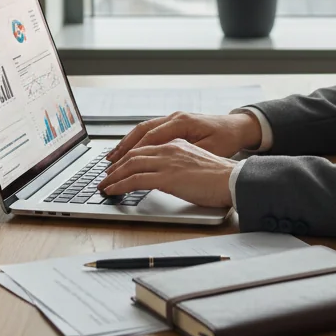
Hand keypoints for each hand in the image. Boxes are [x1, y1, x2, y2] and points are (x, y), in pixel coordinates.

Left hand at [98, 140, 235, 207]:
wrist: (233, 179)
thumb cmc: (220, 177)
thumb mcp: (197, 164)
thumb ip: (180, 165)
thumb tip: (168, 176)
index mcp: (177, 144)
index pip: (145, 147)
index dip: (128, 156)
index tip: (118, 165)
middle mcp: (169, 148)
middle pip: (133, 154)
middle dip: (116, 166)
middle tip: (105, 176)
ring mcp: (167, 161)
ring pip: (131, 165)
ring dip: (113, 176)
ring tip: (103, 185)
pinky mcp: (167, 177)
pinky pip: (135, 180)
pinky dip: (120, 185)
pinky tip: (112, 191)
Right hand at [106, 111, 261, 162]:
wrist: (238, 127)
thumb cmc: (227, 139)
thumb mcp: (209, 151)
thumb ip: (186, 157)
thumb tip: (165, 166)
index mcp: (182, 122)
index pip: (150, 138)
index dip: (132, 153)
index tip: (120, 167)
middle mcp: (174, 117)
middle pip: (141, 131)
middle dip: (123, 148)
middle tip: (109, 165)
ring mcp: (174, 118)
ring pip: (143, 129)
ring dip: (127, 143)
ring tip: (113, 158)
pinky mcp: (175, 123)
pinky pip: (150, 130)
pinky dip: (137, 140)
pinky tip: (129, 150)